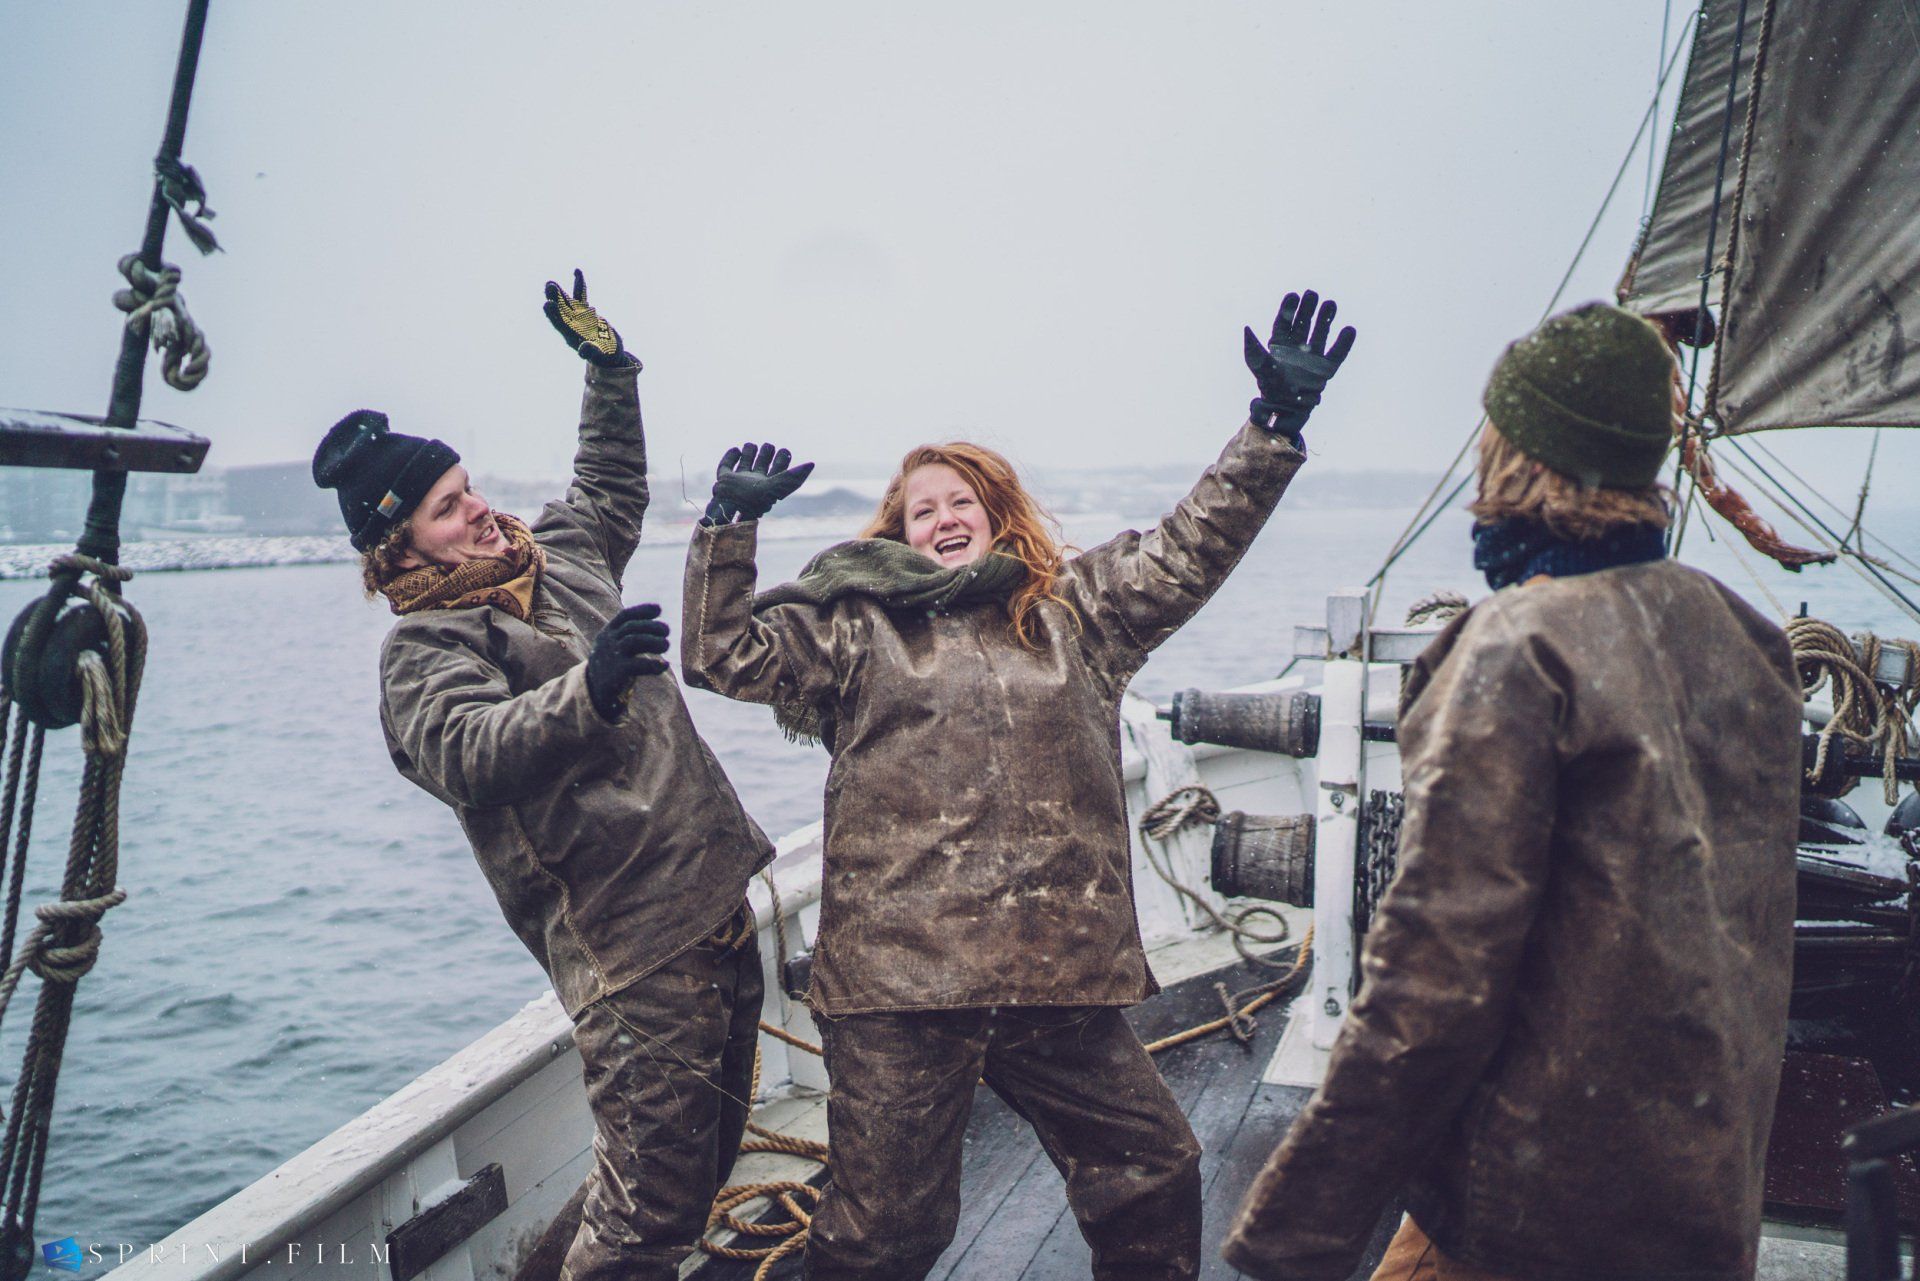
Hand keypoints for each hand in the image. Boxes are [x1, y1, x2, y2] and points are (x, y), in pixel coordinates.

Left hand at [544, 269, 639, 368]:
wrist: (610, 353)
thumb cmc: (605, 357)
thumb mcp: (600, 355)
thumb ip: (591, 352)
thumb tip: (582, 351)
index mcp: (571, 336)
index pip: (560, 324)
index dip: (554, 314)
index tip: (547, 303)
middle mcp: (571, 325)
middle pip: (560, 310)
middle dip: (554, 298)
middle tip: (549, 286)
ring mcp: (577, 317)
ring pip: (566, 302)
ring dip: (559, 292)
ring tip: (551, 282)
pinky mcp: (585, 311)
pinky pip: (581, 296)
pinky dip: (579, 284)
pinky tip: (576, 271)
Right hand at [585, 603, 669, 720]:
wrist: (594, 691)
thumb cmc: (612, 665)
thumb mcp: (616, 646)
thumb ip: (632, 634)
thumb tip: (660, 623)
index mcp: (608, 633)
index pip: (624, 616)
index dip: (642, 610)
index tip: (659, 609)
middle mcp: (608, 641)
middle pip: (631, 627)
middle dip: (652, 626)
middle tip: (667, 631)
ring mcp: (611, 656)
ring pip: (633, 640)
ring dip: (653, 641)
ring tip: (666, 645)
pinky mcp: (617, 672)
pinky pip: (637, 665)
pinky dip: (653, 664)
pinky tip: (663, 665)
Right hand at [703, 441, 814, 525]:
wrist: (730, 511)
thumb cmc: (754, 502)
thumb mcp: (777, 487)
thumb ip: (793, 476)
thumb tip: (812, 464)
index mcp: (768, 486)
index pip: (778, 470)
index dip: (782, 460)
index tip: (784, 451)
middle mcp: (754, 483)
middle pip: (762, 465)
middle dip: (766, 454)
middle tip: (768, 446)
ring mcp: (738, 481)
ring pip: (745, 463)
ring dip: (749, 453)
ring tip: (751, 445)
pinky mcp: (724, 480)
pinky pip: (726, 466)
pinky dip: (730, 456)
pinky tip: (736, 450)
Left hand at [1243, 289, 1355, 440]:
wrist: (1284, 408)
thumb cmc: (1270, 387)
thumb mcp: (1259, 366)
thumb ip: (1253, 349)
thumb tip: (1246, 329)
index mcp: (1279, 345)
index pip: (1284, 322)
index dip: (1288, 309)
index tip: (1293, 295)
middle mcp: (1297, 348)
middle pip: (1304, 323)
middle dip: (1308, 308)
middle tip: (1312, 294)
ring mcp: (1312, 357)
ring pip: (1320, 333)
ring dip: (1326, 318)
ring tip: (1330, 304)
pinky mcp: (1325, 369)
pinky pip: (1337, 354)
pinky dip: (1344, 343)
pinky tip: (1349, 329)